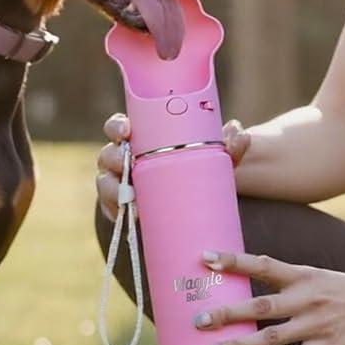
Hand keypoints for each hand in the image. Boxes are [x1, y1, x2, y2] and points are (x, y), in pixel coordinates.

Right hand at [95, 113, 248, 220]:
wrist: (200, 200)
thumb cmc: (201, 169)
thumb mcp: (217, 157)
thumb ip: (229, 145)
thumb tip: (239, 132)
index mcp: (140, 138)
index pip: (118, 127)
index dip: (117, 127)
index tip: (126, 131)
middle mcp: (124, 158)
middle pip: (107, 155)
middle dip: (114, 160)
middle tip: (129, 168)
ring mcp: (120, 183)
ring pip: (105, 183)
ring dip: (113, 191)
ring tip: (132, 200)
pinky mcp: (122, 207)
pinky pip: (111, 209)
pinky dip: (117, 213)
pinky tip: (127, 217)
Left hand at [188, 250, 344, 344]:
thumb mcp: (317, 278)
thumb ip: (287, 285)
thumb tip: (247, 292)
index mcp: (302, 275)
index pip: (263, 264)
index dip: (234, 260)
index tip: (205, 257)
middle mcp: (306, 298)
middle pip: (260, 305)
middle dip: (227, 313)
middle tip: (197, 320)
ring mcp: (316, 325)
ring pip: (270, 337)